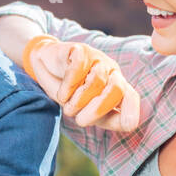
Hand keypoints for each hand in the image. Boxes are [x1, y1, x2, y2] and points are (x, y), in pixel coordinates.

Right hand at [22, 36, 140, 132]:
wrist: (43, 66)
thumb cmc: (68, 92)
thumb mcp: (86, 110)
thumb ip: (105, 117)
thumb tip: (129, 125)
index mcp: (116, 87)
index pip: (131, 97)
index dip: (132, 110)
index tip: (128, 124)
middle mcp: (110, 71)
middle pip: (117, 89)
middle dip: (98, 109)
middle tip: (79, 121)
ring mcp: (96, 59)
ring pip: (96, 81)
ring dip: (78, 100)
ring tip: (66, 104)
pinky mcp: (81, 50)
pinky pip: (79, 68)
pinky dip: (69, 85)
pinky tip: (62, 93)